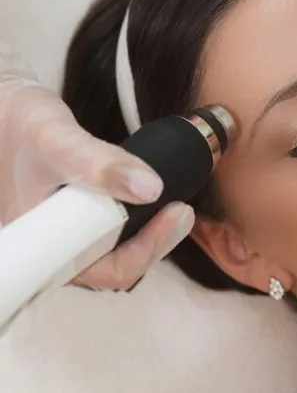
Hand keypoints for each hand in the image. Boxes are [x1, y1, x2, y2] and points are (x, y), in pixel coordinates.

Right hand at [0, 49, 193, 290]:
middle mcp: (51, 250)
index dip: (144, 252)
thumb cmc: (9, 120)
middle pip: (115, 267)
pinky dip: (135, 222)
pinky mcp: (70, 222)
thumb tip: (150, 188)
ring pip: (114, 252)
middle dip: (154, 242)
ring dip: (148, 233)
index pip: (103, 272)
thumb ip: (94, 161)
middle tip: (183, 211)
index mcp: (40, 246)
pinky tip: (154, 202)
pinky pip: (109, 234)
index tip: (174, 213)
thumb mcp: (51, 134)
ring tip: (175, 207)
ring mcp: (61, 237)